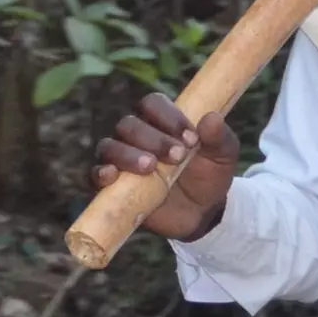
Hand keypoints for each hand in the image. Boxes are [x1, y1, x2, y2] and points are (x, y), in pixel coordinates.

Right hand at [91, 92, 235, 239]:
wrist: (202, 212)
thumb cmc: (209, 175)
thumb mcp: (223, 156)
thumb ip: (219, 137)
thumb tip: (212, 118)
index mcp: (161, 121)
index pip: (152, 104)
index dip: (169, 117)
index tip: (191, 138)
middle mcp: (136, 136)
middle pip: (129, 125)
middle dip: (153, 139)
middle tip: (178, 156)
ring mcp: (121, 160)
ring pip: (110, 146)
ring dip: (129, 154)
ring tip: (151, 167)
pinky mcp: (112, 186)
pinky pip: (95, 174)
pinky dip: (100, 173)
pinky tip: (113, 176)